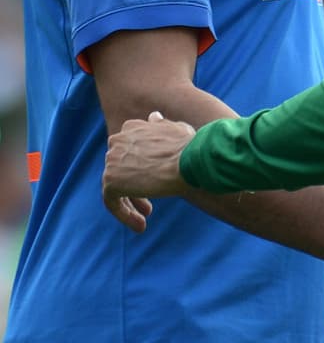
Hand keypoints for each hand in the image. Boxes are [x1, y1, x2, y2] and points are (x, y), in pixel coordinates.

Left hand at [101, 111, 194, 230]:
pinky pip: (112, 202)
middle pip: (120, 169)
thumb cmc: (191, 146)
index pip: (128, 151)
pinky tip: (140, 225)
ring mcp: (112, 161)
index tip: (153, 180)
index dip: (139, 167)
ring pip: (115, 187)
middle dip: (135, 186)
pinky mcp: (111, 180)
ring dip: (131, 203)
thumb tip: (153, 117)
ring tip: (146, 217)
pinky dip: (124, 214)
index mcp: (131, 128)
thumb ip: (160, 126)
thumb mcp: (176, 129)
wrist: (192, 159)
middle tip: (150, 205)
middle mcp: (117, 141)